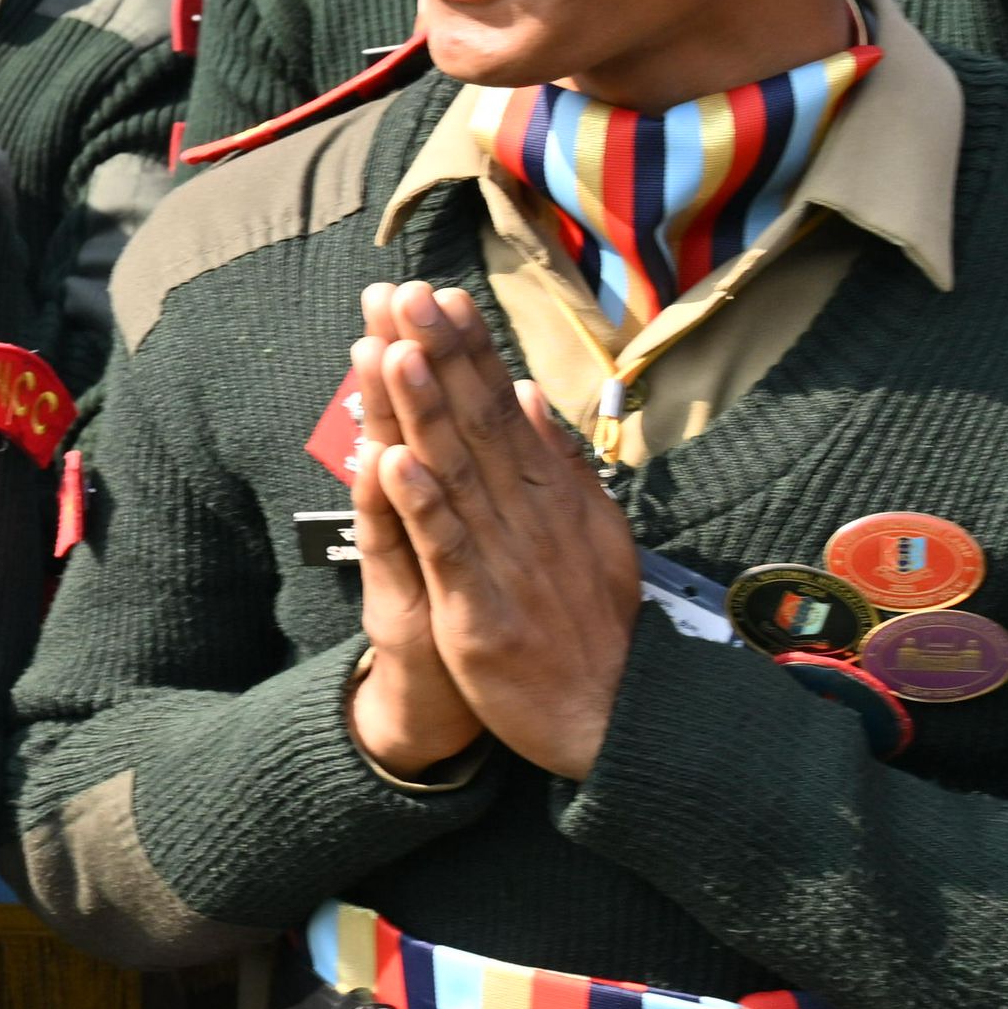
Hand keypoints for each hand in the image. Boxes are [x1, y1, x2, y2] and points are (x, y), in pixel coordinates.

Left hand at [361, 281, 641, 777]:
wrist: (615, 717)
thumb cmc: (588, 623)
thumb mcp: (586, 530)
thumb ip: (556, 462)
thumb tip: (531, 393)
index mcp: (547, 495)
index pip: (500, 407)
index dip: (466, 349)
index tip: (436, 293)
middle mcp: (527, 515)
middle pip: (476, 424)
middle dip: (439, 357)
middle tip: (404, 291)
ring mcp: (504, 560)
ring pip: (457, 474)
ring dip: (425, 412)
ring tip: (393, 350)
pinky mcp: (479, 611)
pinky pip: (447, 552)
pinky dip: (423, 508)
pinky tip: (395, 464)